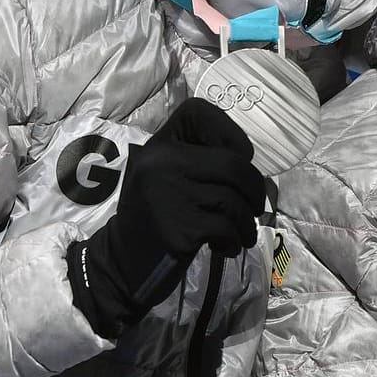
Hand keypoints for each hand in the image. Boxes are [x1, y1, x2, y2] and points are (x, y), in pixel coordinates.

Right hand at [68, 98, 264, 336]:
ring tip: (239, 234)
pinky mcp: (177, 230)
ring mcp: (167, 196)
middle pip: (233, 164)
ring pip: (233, 200)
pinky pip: (226, 228)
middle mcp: (159, 163)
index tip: (238, 161)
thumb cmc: (157, 216)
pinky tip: (224, 248)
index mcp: (158, 145)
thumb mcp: (168, 176)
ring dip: (246, 222)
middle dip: (254, 189)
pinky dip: (234, 241)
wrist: (122, 262)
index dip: (231, 134)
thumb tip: (250, 161)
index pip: (201, 113)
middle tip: (253, 208)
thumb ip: (201, 159)